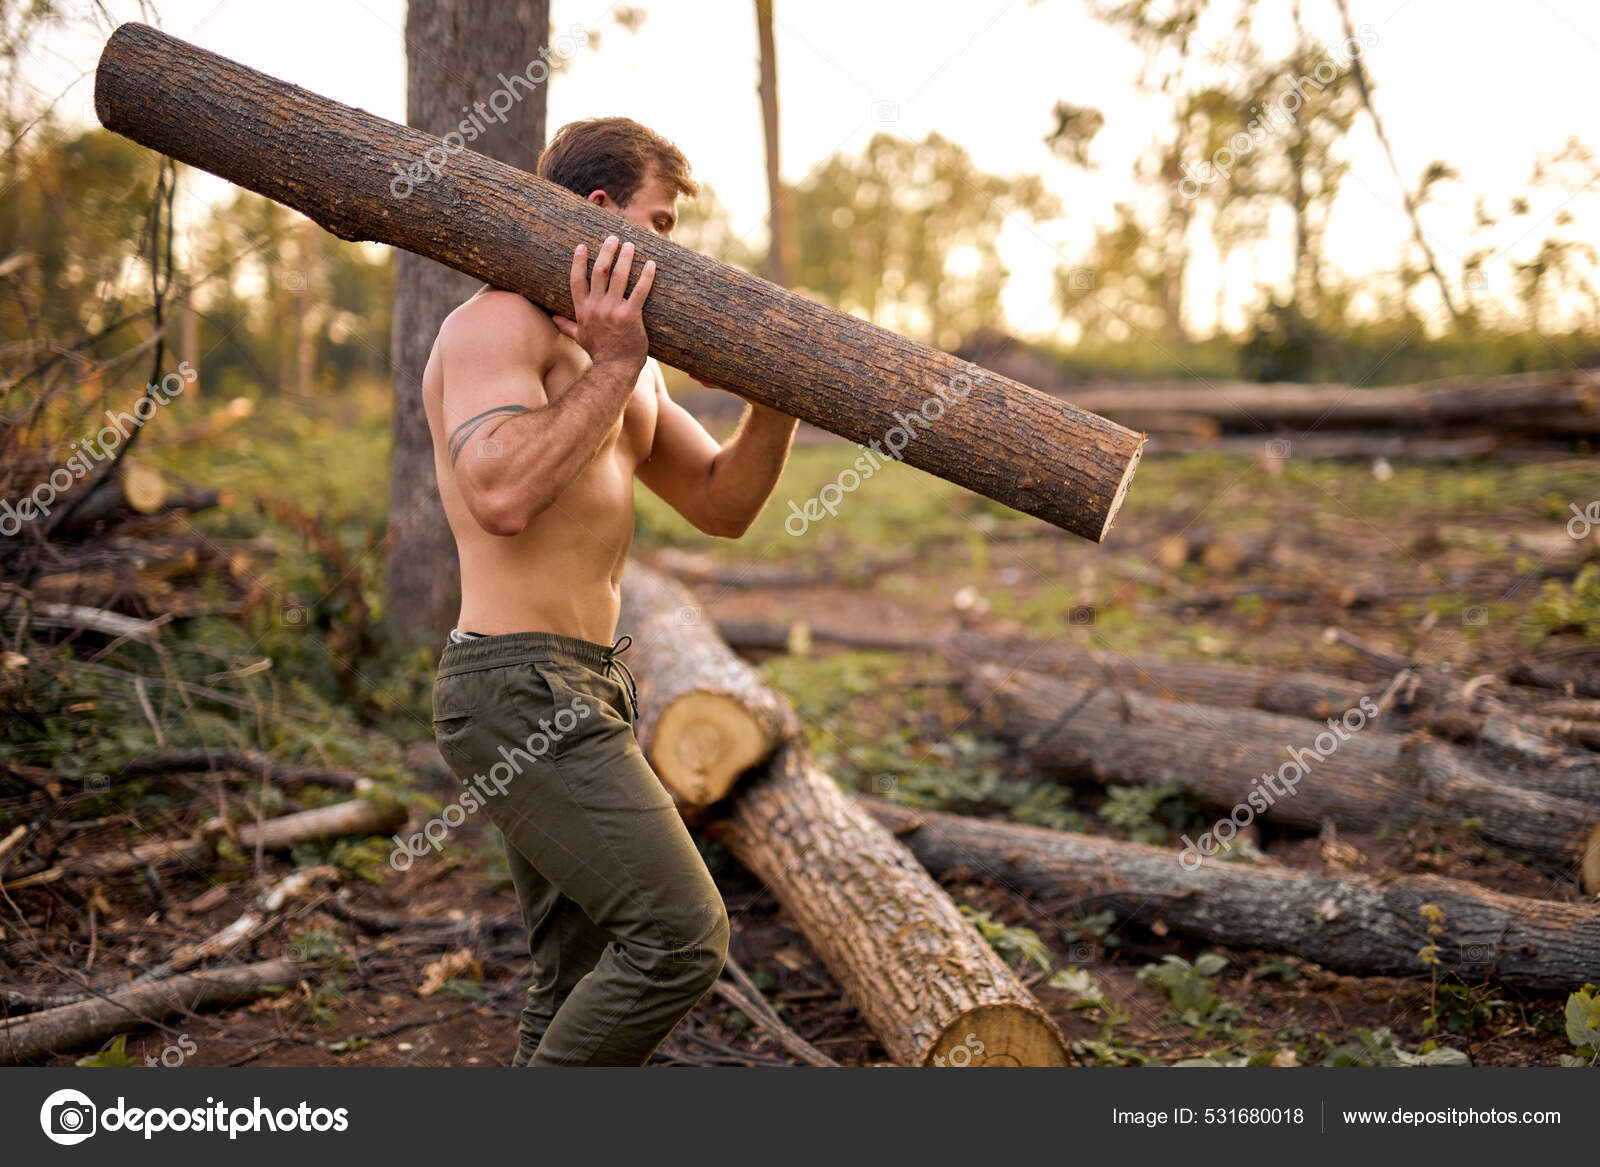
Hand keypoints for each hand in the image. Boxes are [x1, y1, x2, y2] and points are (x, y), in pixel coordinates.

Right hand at [551, 235, 655, 370]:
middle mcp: (596, 307)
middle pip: (599, 271)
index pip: (577, 280)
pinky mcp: (630, 316)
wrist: (614, 369)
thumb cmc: (599, 353)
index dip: (578, 261)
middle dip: (606, 252)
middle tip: (613, 238)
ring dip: (625, 258)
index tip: (582, 246)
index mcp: (583, 310)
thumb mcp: (580, 338)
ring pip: (618, 277)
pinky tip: (652, 264)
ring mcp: (613, 311)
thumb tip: (553, 319)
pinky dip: (646, 276)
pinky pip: (639, 291)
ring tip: (630, 245)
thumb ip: (567, 325)